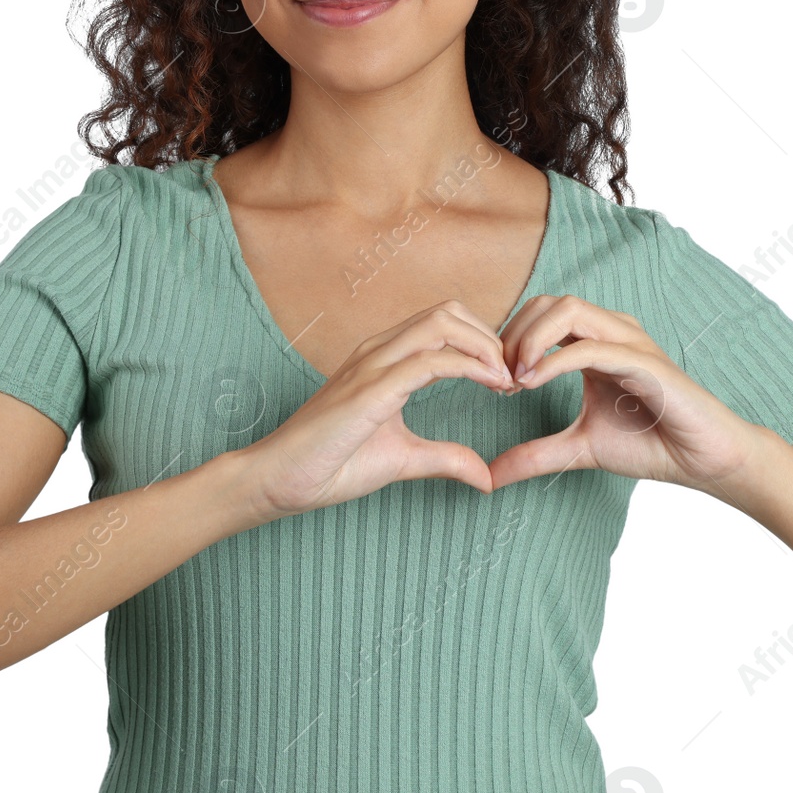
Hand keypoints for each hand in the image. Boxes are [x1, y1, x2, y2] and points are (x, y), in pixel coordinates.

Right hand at [236, 301, 512, 519]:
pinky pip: (430, 361)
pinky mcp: (370, 390)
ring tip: (505, 380)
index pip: (444, 323)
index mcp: (383, 359)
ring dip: (485, 346)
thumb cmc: (330, 464)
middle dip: (491, 338)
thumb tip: (486, 476)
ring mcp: (372, 365)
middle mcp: (378, 351)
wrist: (279, 480)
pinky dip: (470, 368)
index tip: (506, 380)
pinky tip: (491, 386)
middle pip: (449, 312)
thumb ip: (444, 459)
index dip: (483, 344)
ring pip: (442, 324)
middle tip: (513, 377)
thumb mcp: (403, 459)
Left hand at [487, 294, 770, 498]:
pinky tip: (531, 384)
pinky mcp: (644, 362)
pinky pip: (591, 347)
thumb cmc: (651, 444)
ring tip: (513, 379)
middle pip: (546, 302)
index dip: (507, 342)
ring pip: (567, 309)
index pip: (538, 314)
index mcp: (594, 341)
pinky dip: (554, 361)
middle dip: (512, 335)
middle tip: (498, 379)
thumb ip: (535, 455)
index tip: (493, 384)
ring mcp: (629, 341)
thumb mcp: (578, 448)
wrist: (703, 459)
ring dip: (530, 339)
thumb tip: (488, 476)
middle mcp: (611, 331)